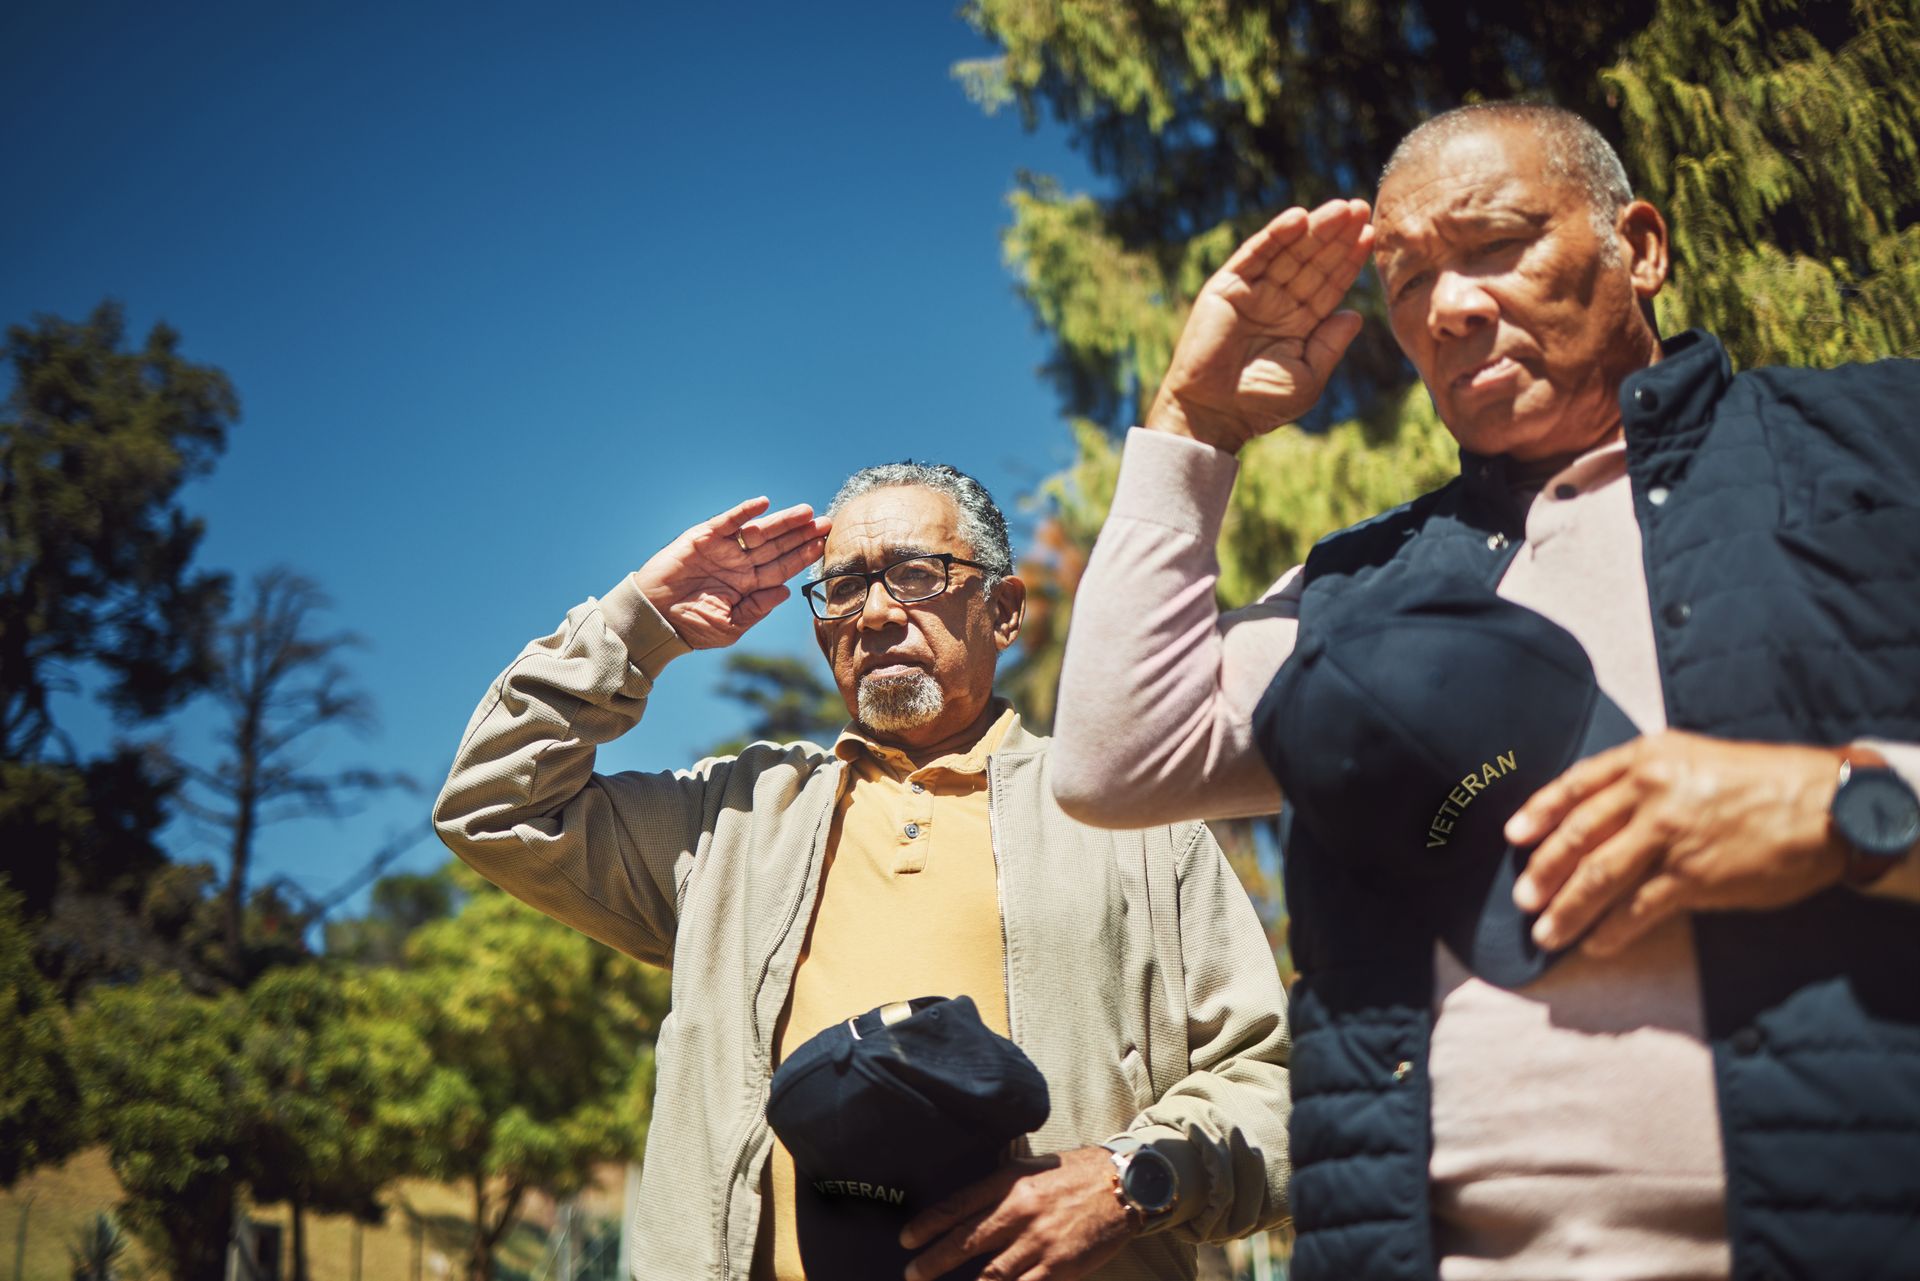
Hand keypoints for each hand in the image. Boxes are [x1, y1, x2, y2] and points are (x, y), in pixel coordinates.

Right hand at [633, 496, 830, 648]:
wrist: (654, 619)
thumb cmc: (691, 627)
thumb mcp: (730, 626)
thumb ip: (757, 609)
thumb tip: (786, 591)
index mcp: (748, 586)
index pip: (782, 567)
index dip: (802, 555)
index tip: (823, 544)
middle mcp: (739, 565)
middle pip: (777, 546)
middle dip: (801, 535)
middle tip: (826, 522)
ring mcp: (723, 550)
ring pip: (759, 531)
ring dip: (782, 522)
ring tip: (806, 512)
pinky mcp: (703, 539)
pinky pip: (728, 522)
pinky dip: (744, 513)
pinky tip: (764, 504)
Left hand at [899, 1147, 1132, 1280]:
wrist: (1124, 1185)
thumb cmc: (1075, 1175)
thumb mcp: (1032, 1166)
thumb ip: (999, 1183)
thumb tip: (966, 1203)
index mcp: (1009, 1182)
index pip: (958, 1205)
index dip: (928, 1224)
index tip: (906, 1239)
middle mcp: (1019, 1211)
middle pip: (965, 1242)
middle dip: (932, 1262)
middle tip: (911, 1274)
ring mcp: (1038, 1243)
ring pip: (989, 1275)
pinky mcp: (1058, 1268)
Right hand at [1147, 199, 1374, 452]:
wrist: (1213, 413)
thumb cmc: (1261, 403)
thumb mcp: (1308, 377)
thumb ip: (1330, 345)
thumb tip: (1356, 315)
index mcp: (1300, 323)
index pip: (1329, 284)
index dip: (1349, 260)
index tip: (1370, 235)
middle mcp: (1278, 303)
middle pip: (1313, 261)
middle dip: (1337, 236)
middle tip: (1360, 208)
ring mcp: (1252, 292)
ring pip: (1289, 252)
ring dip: (1314, 228)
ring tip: (1340, 209)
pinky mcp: (1227, 287)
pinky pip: (1254, 254)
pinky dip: (1275, 235)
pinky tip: (1298, 218)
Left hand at [1506, 731, 1849, 957]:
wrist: (1827, 807)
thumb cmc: (1759, 783)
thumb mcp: (1692, 760)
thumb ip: (1642, 780)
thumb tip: (1594, 815)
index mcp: (1647, 760)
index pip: (1576, 786)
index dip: (1539, 812)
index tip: (1513, 837)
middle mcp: (1651, 794)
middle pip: (1577, 836)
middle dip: (1542, 870)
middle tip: (1522, 897)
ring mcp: (1670, 837)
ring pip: (1598, 876)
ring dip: (1566, 909)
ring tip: (1545, 932)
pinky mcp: (1693, 878)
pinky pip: (1637, 910)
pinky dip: (1611, 931)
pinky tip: (1595, 944)